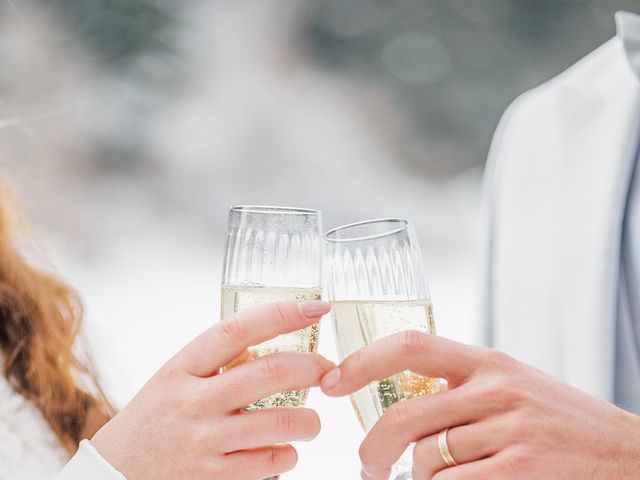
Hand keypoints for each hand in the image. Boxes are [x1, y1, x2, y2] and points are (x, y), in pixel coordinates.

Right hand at [92, 300, 332, 479]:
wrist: (114, 473)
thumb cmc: (153, 418)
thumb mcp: (174, 378)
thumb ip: (217, 362)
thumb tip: (276, 343)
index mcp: (182, 367)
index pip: (238, 330)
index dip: (282, 314)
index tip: (316, 308)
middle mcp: (193, 401)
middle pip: (269, 374)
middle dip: (311, 367)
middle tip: (328, 369)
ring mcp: (204, 441)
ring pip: (278, 422)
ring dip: (310, 420)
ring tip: (313, 421)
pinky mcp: (211, 476)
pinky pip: (267, 463)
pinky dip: (288, 455)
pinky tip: (287, 450)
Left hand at [320, 331, 639, 478]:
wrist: (626, 452)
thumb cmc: (557, 420)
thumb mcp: (510, 384)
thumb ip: (461, 385)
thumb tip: (397, 398)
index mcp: (486, 361)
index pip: (409, 344)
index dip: (362, 361)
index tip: (332, 381)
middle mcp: (495, 388)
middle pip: (404, 415)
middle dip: (372, 448)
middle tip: (366, 466)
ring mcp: (509, 430)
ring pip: (425, 460)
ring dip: (414, 479)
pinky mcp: (520, 469)